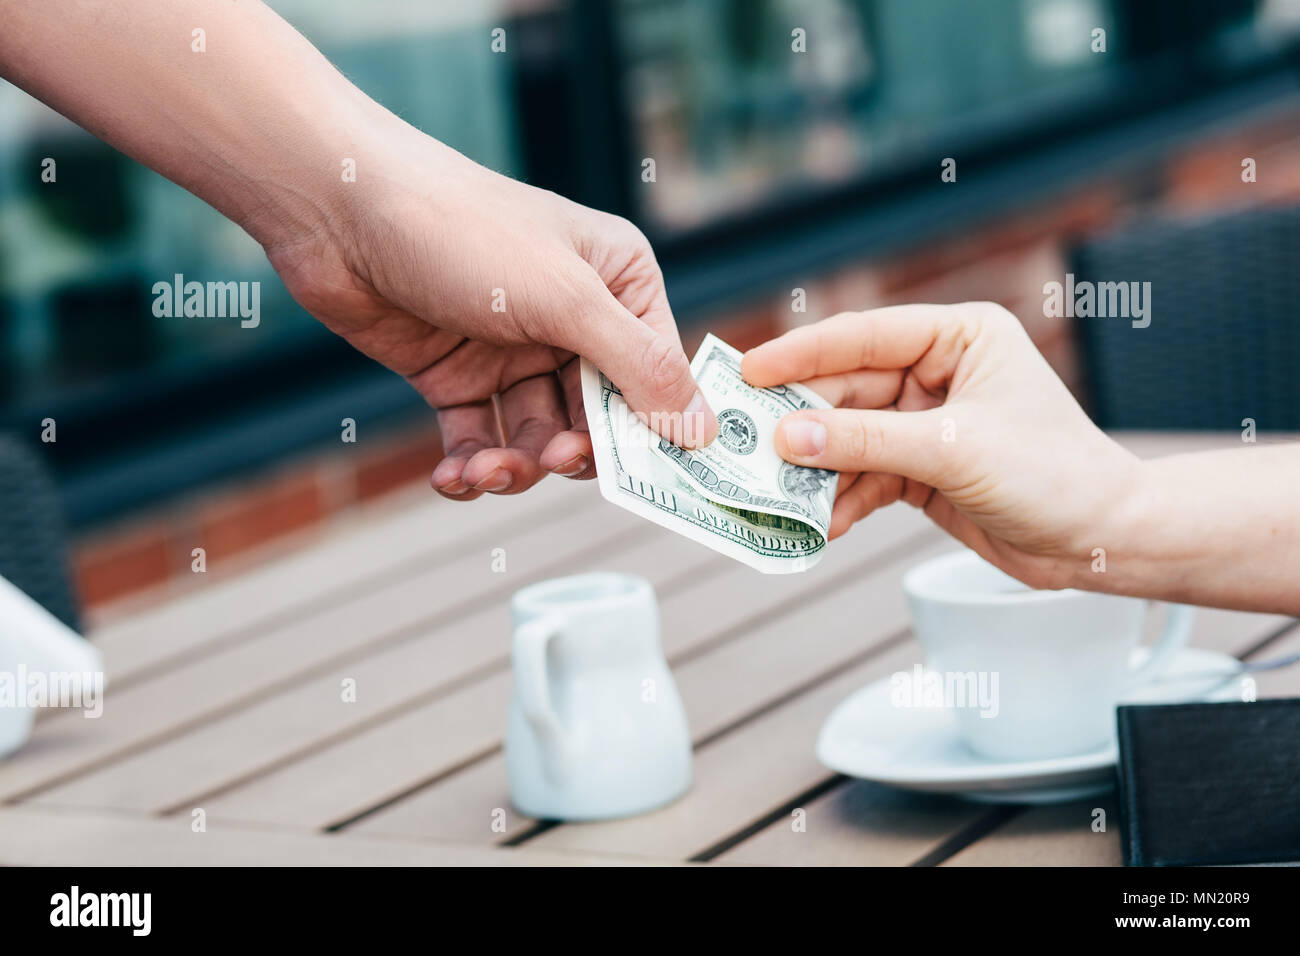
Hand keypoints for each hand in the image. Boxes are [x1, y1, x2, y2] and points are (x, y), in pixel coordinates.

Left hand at [266, 139, 716, 500]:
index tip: (645, 480)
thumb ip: (638, 366)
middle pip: (597, 416)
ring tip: (487, 472)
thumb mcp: (566, 298)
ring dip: (517, 465)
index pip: (657, 372)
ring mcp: (513, 349)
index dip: (652, 428)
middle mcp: (572, 318)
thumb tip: (701, 429)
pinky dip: (471, 467)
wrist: (338, 210)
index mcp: (617, 283)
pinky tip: (455, 479)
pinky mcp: (457, 374)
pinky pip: (481, 438)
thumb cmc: (464, 231)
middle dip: (574, 450)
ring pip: (537, 436)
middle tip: (551, 461)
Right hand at [741, 303, 1145, 589]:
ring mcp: (927, 422)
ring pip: (849, 438)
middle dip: (804, 425)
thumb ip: (866, 442)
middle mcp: (938, 372)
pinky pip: (865, 476)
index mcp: (958, 337)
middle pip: (847, 391)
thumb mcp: (953, 450)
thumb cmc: (1053, 474)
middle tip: (750, 446)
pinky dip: (842, 499)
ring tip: (779, 495)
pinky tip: (822, 523)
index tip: (749, 371)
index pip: (865, 336)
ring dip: (818, 470)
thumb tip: (787, 439)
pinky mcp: (921, 468)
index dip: (803, 354)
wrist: (1101, 540)